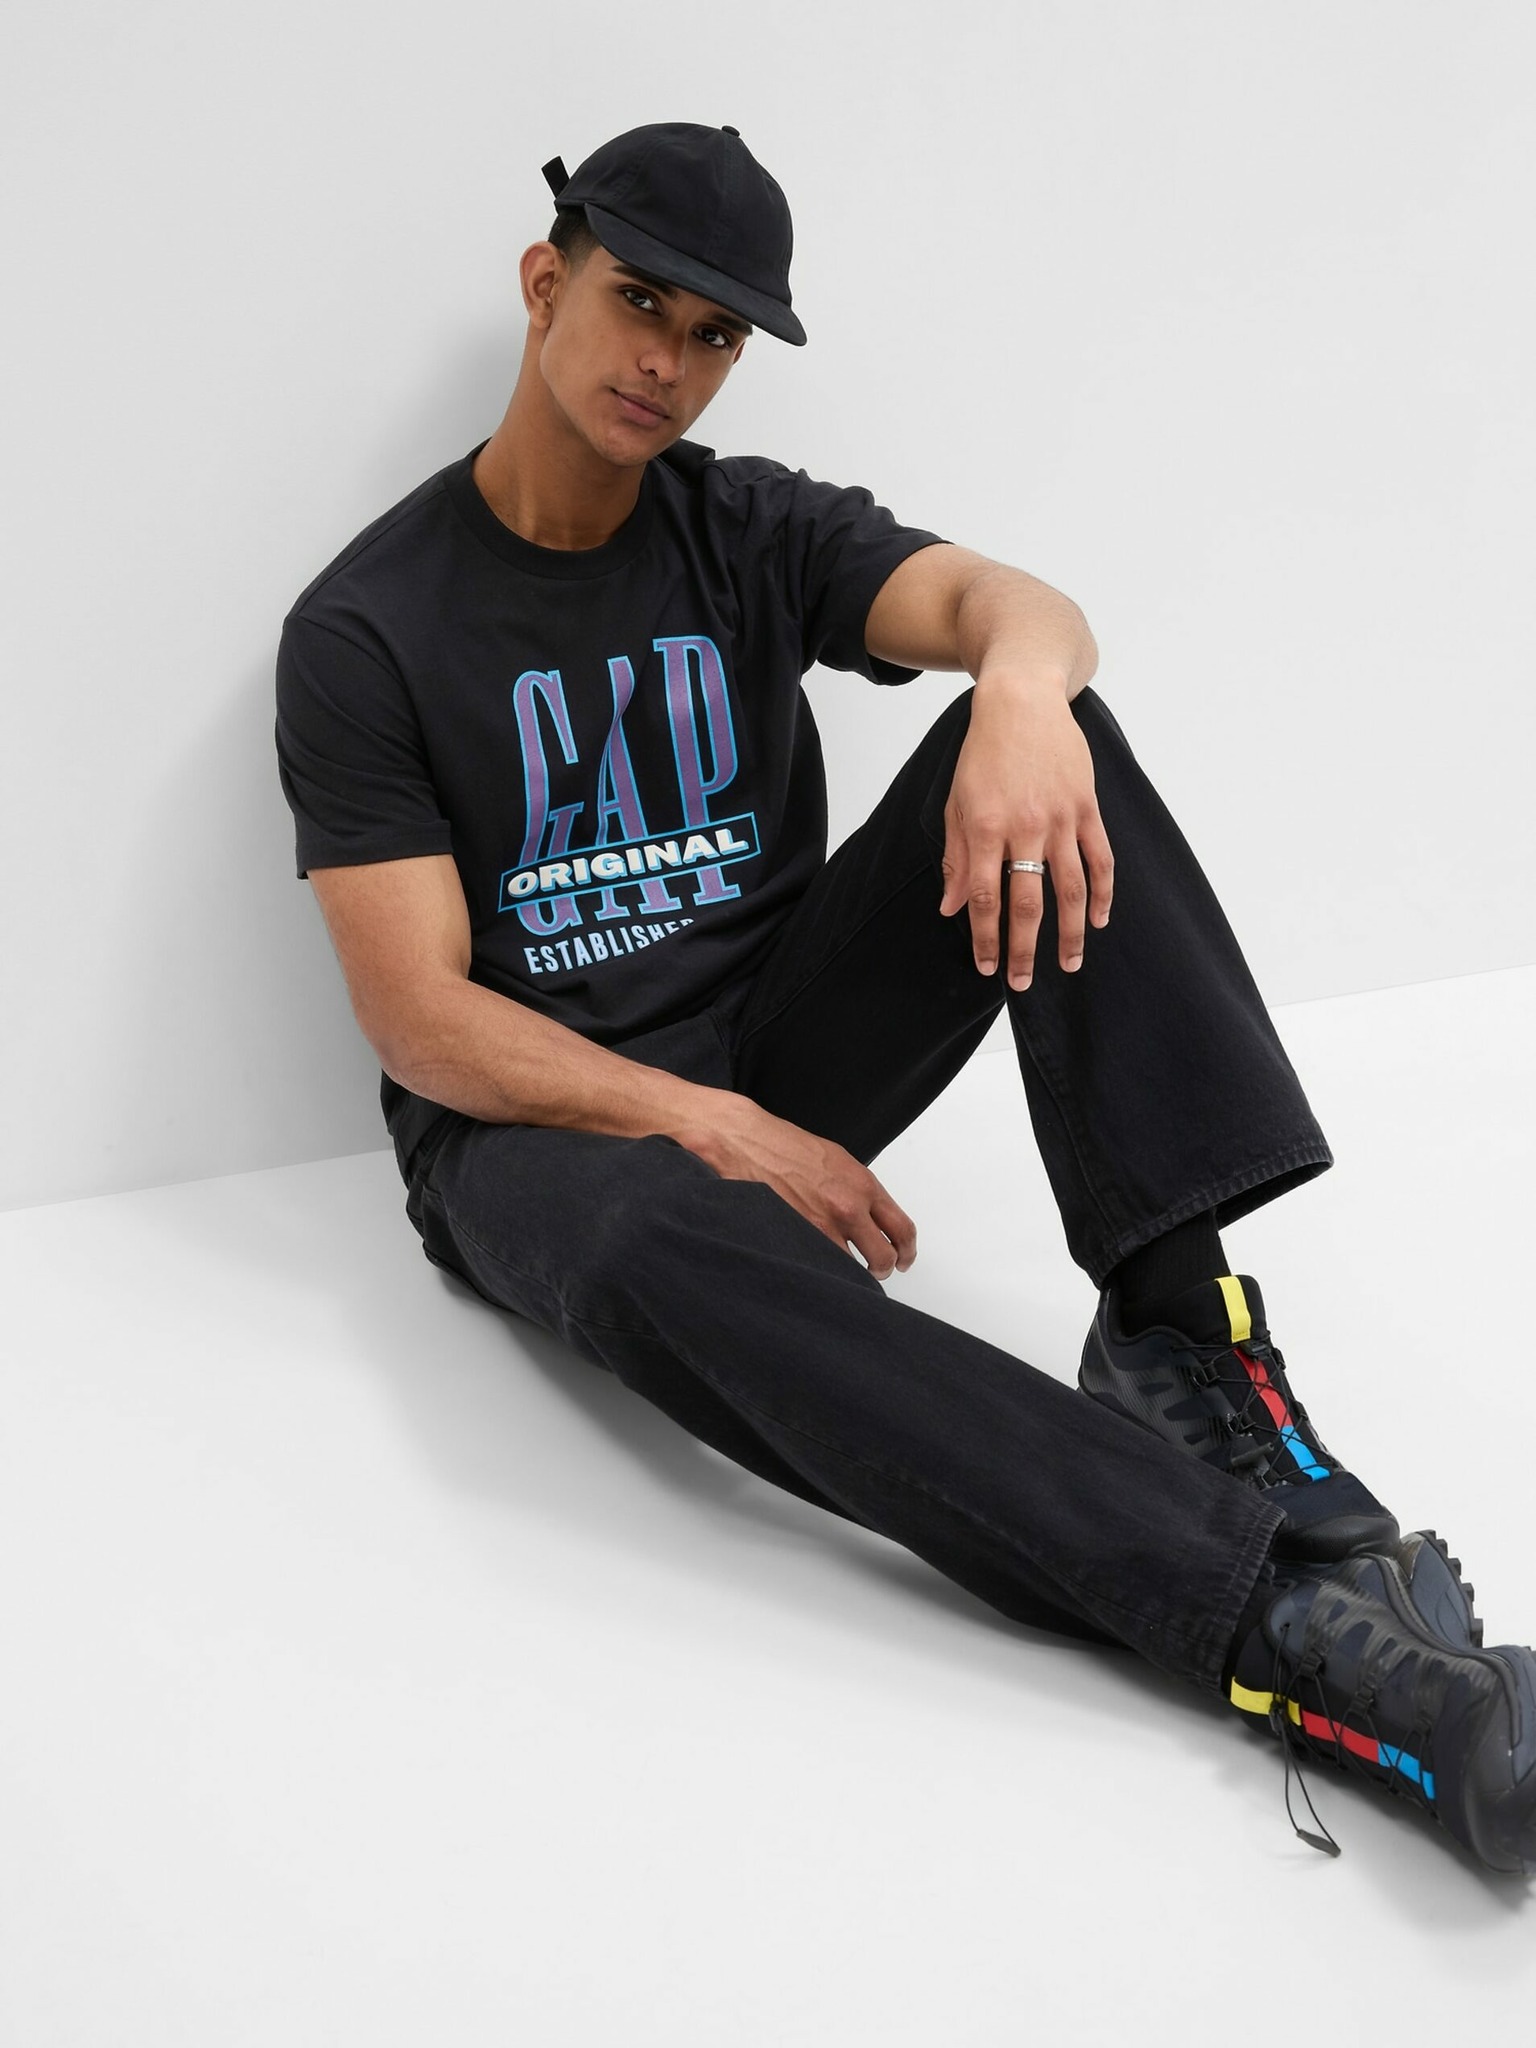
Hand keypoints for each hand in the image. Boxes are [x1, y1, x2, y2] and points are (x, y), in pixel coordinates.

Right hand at [686, 1095, 916, 1278]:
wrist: (747, 1143)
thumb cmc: (786, 1146)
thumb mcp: (837, 1160)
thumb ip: (860, 1191)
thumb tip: (872, 1217)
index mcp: (864, 1185)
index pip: (902, 1229)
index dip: (906, 1251)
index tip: (903, 1259)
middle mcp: (849, 1208)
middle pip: (883, 1257)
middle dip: (883, 1269)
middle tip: (877, 1271)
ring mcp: (822, 1227)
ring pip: (851, 1270)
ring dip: (850, 1275)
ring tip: (843, 1271)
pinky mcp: (796, 1238)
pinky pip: (821, 1268)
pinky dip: (823, 1273)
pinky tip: (818, 1267)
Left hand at [939, 678, 1114, 989]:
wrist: (1022, 701)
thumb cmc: (983, 753)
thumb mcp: (956, 802)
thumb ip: (957, 857)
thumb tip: (953, 908)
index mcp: (986, 826)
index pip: (985, 897)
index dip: (985, 937)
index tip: (985, 966)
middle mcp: (1025, 826)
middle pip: (1027, 902)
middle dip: (1023, 949)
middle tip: (1023, 982)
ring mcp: (1061, 817)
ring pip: (1070, 888)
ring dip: (1069, 932)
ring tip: (1068, 964)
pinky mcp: (1087, 807)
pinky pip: (1100, 858)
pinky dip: (1103, 892)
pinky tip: (1098, 919)